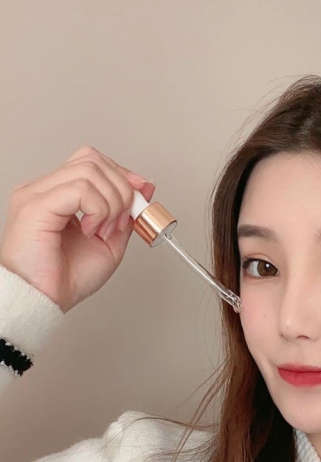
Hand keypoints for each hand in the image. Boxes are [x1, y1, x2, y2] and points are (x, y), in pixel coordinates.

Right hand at [0, 145, 155, 311]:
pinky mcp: (35, 205)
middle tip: (118, 223)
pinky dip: (97, 209)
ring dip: (111, 202)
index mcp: (57, 195)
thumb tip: (144, 190)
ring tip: (102, 231)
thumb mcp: (108, 244)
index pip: (91, 162)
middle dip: (121, 189)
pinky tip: (90, 230)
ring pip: (89, 170)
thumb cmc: (63, 280)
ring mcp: (36, 194)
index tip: (140, 197)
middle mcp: (43, 189)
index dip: (121, 174)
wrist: (41, 302)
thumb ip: (124, 216)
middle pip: (92, 160)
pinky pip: (79, 188)